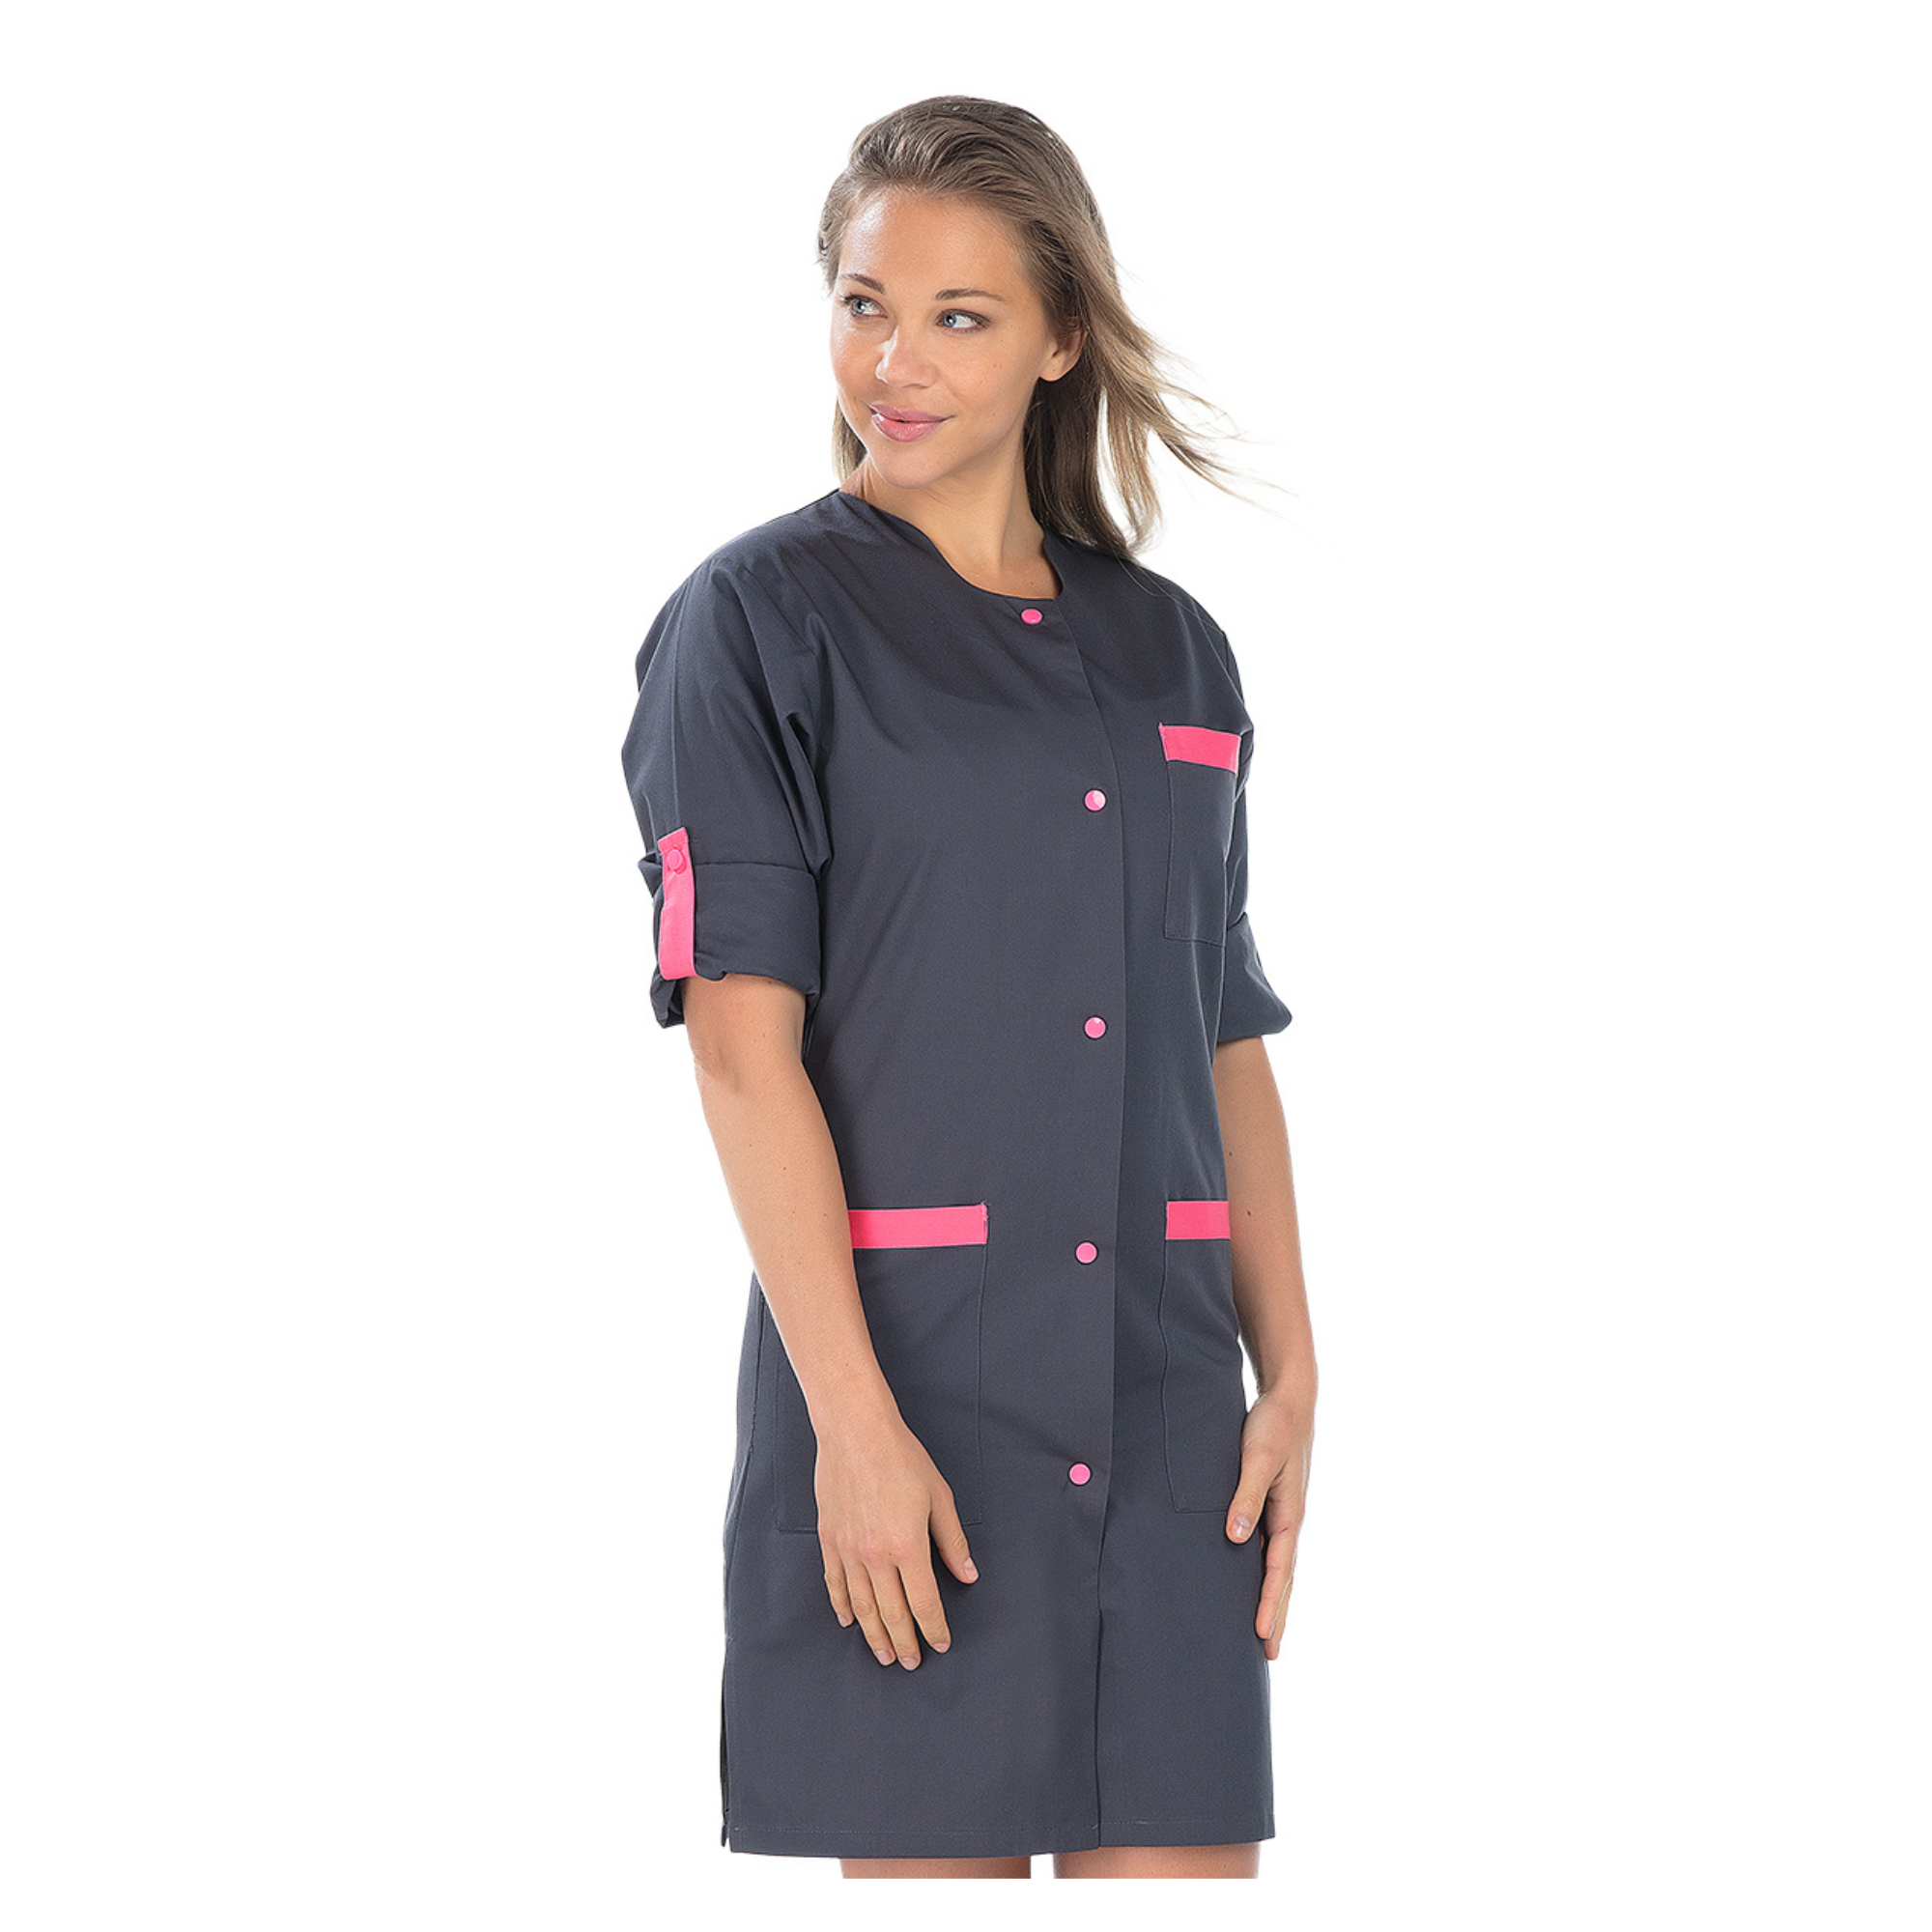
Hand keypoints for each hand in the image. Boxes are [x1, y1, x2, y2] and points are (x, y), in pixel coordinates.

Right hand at [813, 1407, 978, 1669]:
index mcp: (908, 1546)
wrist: (856, 1432)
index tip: (941, 1644)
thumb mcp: (940, 1497)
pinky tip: (849, 1620)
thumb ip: (952, 1541)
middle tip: (910, 1663)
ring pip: (862, 1606)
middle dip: (904, 1642)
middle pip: (892, 1613)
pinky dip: (842, 1605)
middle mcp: (876, 1555)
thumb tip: (968, 1575)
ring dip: (874, 1634)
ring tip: (883, 1654)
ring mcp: (848, 1549)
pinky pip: (835, 1583)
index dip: (934, 1628)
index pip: (924, 1602)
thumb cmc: (902, 1459)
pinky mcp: (830, 1539)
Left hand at [1225, 1381, 1313, 1659]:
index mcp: (1289, 1513)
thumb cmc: (1272, 1425)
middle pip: (1284, 1577)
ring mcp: (1284, 1513)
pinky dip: (1266, 1571)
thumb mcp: (1256, 1457)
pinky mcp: (1274, 1503)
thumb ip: (1246, 1496)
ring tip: (1265, 1629)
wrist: (1289, 1399)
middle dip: (1277, 1613)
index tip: (1262, 1633)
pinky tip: (1254, 1580)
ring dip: (1273, 1597)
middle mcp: (1289, 1519)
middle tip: (1269, 1654)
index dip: (1269, 1603)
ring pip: (1279, 1565)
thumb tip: (1237, 1538)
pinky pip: (1271, 1547)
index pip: (1279, 1569)